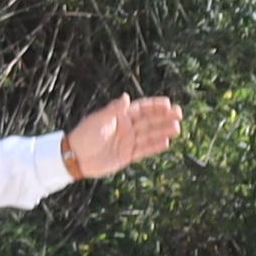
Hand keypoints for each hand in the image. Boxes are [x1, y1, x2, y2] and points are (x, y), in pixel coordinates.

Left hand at [66, 93, 185, 177]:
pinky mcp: (127, 156)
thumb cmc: (84, 135)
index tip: (168, 104)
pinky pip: (144, 150)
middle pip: (149, 121)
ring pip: (149, 135)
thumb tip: (126, 97)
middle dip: (164, 117)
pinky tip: (166, 143)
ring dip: (163, 131)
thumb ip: (114, 110)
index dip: (155, 106)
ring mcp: (128, 142)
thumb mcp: (99, 120)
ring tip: (176, 129)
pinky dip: (155, 147)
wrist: (75, 157)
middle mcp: (126, 127)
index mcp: (120, 116)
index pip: (141, 108)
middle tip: (179, 114)